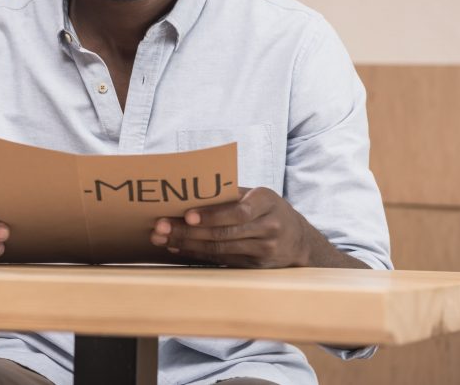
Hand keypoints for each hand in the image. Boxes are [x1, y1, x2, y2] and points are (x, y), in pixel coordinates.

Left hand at [150, 187, 316, 267]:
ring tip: (163, 239)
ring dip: (187, 244)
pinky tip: (178, 248)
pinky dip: (196, 254)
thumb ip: (230, 195)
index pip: (238, 212)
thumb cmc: (268, 210)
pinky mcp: (254, 266)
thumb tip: (190, 192)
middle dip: (188, 231)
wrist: (298, 240)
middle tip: (161, 228)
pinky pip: (221, 261)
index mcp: (267, 202)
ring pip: (219, 250)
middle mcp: (268, 228)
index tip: (187, 215)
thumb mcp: (257, 196)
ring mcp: (264, 250)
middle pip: (223, 233)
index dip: (212, 215)